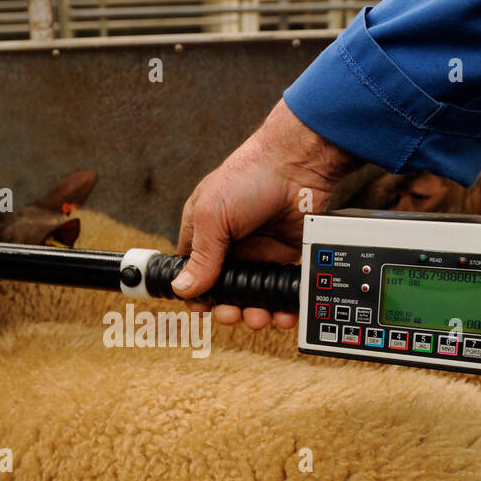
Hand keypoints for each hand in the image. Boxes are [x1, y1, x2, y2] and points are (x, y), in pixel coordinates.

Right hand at [174, 100, 357, 328]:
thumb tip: (183, 288)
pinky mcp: (285, 257)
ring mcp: (258, 253)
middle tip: (234, 314)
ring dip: (256, 311)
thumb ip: (201, 255)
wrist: (298, 164)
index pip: (193, 273)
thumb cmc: (248, 177)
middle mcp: (230, 246)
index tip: (203, 310)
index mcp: (204, 233)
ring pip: (254, 295)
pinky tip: (283, 312)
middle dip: (229, 308)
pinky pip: (282, 289)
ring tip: (261, 316)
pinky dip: (283, 305)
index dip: (197, 294)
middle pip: (225, 290)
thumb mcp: (213, 216)